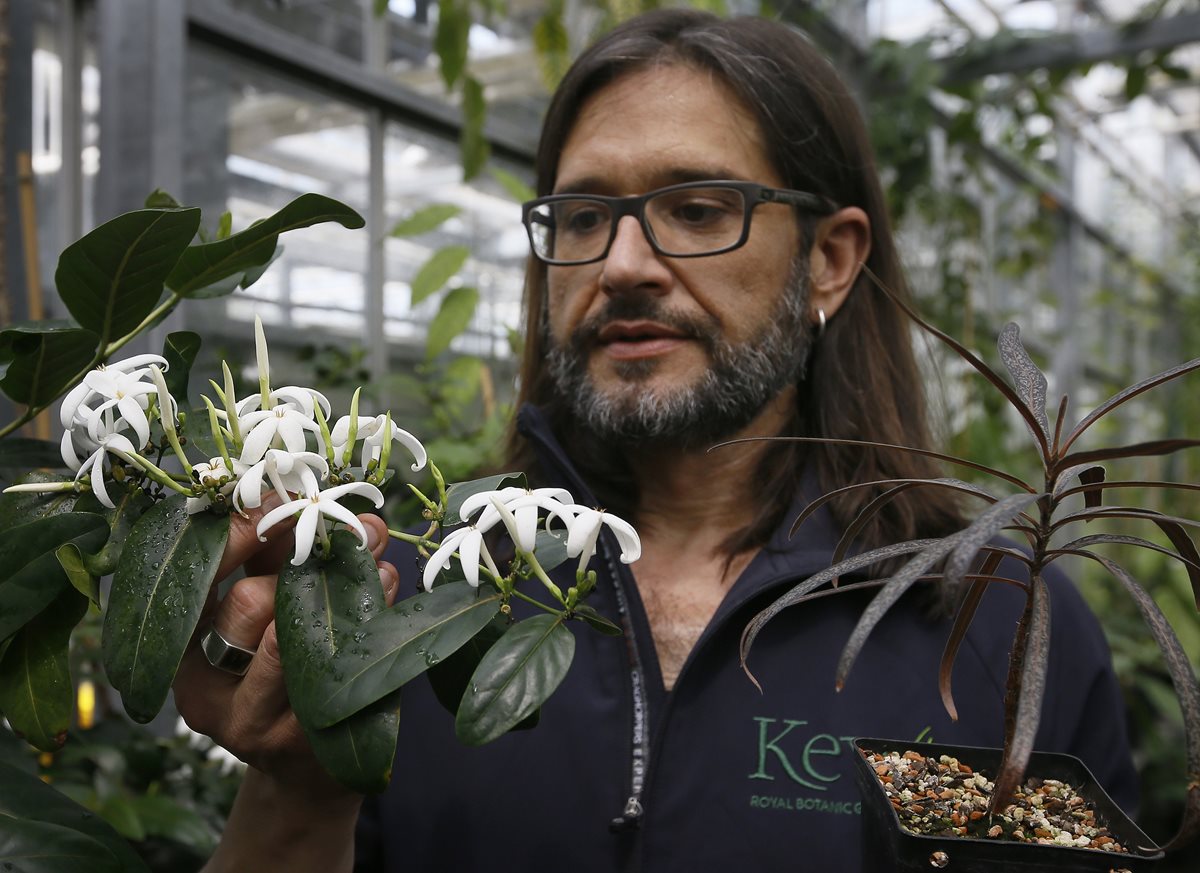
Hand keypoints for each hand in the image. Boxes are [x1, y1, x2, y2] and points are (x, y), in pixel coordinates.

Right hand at [173, 498, 398, 800]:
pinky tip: (385, 590)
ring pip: (289, 637)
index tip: (282, 499)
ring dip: (340, 586)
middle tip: (342, 528)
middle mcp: (204, 690)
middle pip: (246, 601)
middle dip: (302, 557)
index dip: (240, 532)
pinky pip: (336, 668)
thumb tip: (307, 495)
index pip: (195, 577)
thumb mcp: (266, 611)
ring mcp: (250, 722)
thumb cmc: (285, 673)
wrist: (310, 765)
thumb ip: (277, 559)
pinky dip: (368, 618)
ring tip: (372, 556)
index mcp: (181, 648)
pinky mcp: (299, 742)